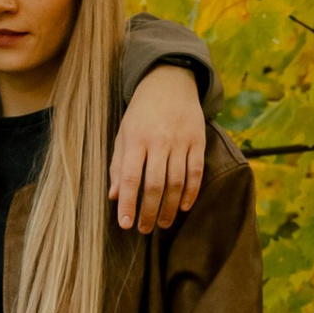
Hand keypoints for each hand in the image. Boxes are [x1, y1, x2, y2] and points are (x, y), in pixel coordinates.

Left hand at [110, 63, 206, 232]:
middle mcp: (159, 141)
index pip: (130, 177)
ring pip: (177, 182)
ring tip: (163, 223)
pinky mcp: (198, 141)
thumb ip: (118, 165)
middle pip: (154, 185)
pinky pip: (196, 172)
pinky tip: (185, 207)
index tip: (125, 224)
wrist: (169, 83)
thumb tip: (115, 196)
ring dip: (170, 207)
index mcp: (136, 139)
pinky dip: (192, 192)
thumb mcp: (123, 134)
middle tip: (144, 229)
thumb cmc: (141, 113)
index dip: (128, 203)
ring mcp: (180, 141)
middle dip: (149, 211)